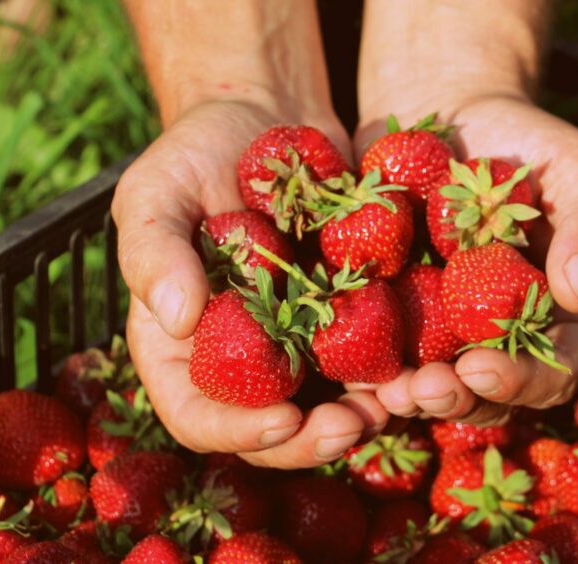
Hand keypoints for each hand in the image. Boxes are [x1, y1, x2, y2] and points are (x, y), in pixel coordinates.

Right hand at [112, 100, 388, 467]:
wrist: (268, 120)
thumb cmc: (196, 153)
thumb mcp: (155, 191)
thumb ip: (152, 252)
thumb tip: (176, 320)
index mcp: (181, 348)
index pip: (197, 416)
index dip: (236, 431)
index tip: (283, 420)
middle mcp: (242, 360)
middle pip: (270, 430)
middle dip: (312, 440)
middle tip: (353, 426)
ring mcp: (298, 344)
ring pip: (328, 406)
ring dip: (363, 417)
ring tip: (400, 401)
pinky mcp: (347, 318)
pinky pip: (372, 357)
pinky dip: (397, 369)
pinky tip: (425, 362)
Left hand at [354, 95, 577, 424]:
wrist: (449, 111)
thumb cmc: (527, 142)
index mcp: (558, 314)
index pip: (558, 367)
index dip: (525, 381)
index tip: (482, 368)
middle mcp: (502, 334)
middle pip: (490, 392)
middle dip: (459, 400)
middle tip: (425, 390)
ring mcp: (445, 329)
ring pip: (435, 385)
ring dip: (412, 398)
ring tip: (388, 392)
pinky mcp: (396, 313)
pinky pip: (381, 351)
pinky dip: (367, 368)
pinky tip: (349, 369)